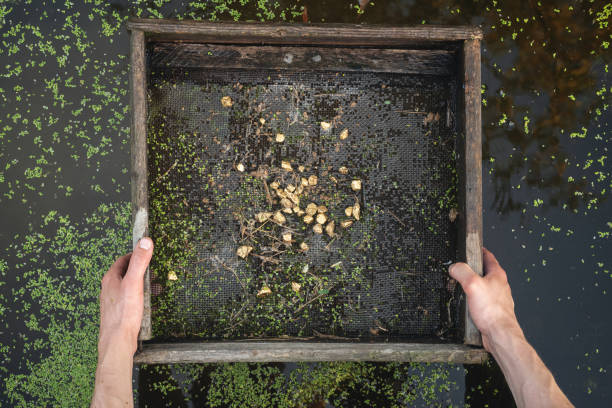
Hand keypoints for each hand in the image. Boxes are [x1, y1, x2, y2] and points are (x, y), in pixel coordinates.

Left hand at [98, 237, 152, 354]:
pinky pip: (130, 299)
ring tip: (155, 287)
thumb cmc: (124, 313)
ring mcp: (113, 301)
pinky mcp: (118, 312)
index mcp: (110, 279)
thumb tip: (145, 241)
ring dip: (142, 284)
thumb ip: (139, 261)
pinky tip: (148, 303)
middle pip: (126, 273)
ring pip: (129, 286)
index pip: (123, 259)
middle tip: (155, 271)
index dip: (136, 255)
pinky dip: (141, 297)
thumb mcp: (134, 283)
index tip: (148, 253)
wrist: (117, 341)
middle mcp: (109, 288)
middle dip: (141, 270)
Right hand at [449, 247, 520, 350]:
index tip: (472, 247)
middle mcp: (499, 285)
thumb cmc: (492, 311)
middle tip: (460, 269)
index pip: (488, 256)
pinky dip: (472, 299)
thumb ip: (462, 272)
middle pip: (484, 272)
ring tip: (461, 287)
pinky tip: (466, 304)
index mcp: (497, 275)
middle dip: (472, 270)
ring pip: (482, 287)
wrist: (499, 334)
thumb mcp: (472, 285)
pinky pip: (481, 300)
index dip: (479, 250)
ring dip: (471, 286)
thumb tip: (454, 267)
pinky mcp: (492, 310)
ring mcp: (496, 298)